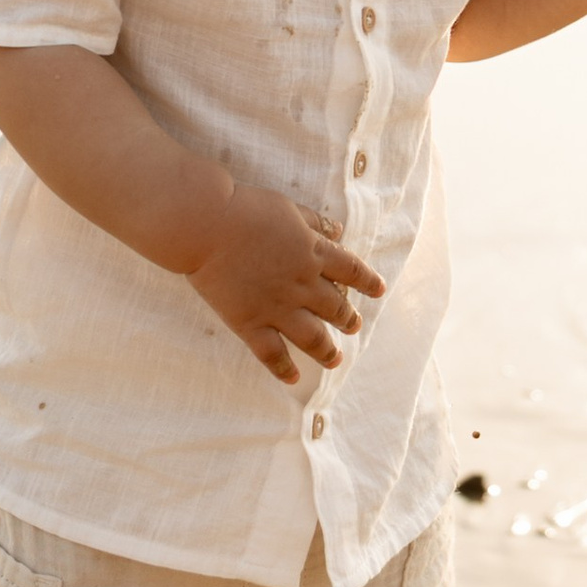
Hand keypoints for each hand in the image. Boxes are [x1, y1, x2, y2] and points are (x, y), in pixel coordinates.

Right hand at [185, 186, 384, 386]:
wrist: (207, 227)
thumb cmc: (245, 209)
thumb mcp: (288, 209)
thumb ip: (315, 223)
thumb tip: (338, 232)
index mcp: (313, 253)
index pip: (351, 270)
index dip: (367, 281)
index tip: (378, 290)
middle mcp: (302, 284)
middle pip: (335, 307)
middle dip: (348, 319)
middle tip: (354, 325)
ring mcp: (277, 307)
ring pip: (313, 337)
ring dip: (328, 351)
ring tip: (335, 359)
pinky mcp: (250, 323)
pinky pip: (272, 354)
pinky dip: (284, 369)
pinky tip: (293, 378)